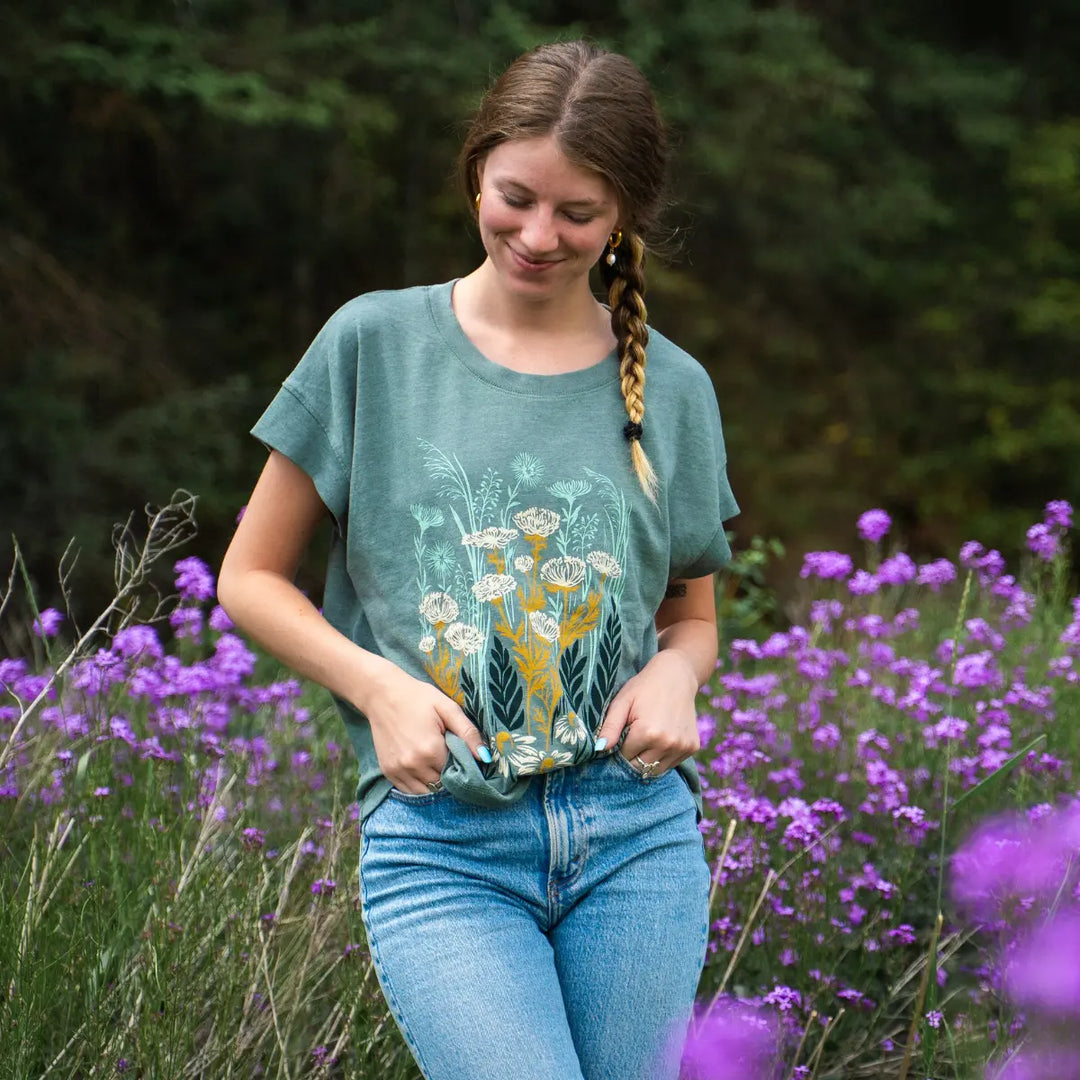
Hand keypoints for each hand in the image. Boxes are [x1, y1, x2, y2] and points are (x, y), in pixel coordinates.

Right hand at [359, 661, 488, 793]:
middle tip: (449, 757)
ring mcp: (398, 770)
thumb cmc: (418, 698)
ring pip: (426, 791)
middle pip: (442, 784)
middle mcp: (413, 764)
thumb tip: (485, 757)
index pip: (456, 772)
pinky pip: (408, 790)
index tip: (462, 755)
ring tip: (436, 763)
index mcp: (430, 749)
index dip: (462, 766)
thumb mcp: (447, 708)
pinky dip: (419, 784)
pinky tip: (423, 768)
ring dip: (434, 782)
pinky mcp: (387, 771)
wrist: (382, 694)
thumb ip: (468, 733)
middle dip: (449, 775)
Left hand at [595, 650, 700, 776]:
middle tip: (633, 737)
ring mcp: (682, 747)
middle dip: (633, 757)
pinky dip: (663, 756)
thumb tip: (599, 749)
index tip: (622, 734)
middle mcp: (667, 743)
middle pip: (641, 767)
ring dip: (648, 759)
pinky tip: (662, 737)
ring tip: (648, 736)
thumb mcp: (622, 702)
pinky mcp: (692, 747)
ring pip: (656, 770)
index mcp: (648, 733)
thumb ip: (610, 727)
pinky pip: (671, 763)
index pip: (625, 757)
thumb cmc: (644, 687)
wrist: (677, 676)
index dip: (620, 748)